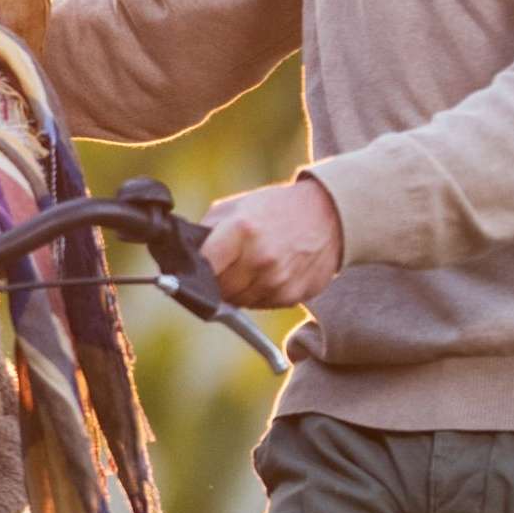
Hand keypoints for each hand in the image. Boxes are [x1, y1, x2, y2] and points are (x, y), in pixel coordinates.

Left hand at [200, 176, 344, 307]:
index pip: (204, 265)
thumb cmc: (275, 209)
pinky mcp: (294, 296)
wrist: (328, 216)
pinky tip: (265, 275)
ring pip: (238, 301)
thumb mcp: (235, 207)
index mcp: (241, 230)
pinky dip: (257, 295)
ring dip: (235, 290)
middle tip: (220, 268)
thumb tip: (185, 253)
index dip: (194, 269)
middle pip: (219, 288)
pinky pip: (261, 305)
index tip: (190, 268)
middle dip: (213, 281)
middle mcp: (261, 258)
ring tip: (245, 268)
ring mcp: (279, 280)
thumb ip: (207, 231)